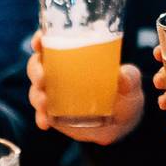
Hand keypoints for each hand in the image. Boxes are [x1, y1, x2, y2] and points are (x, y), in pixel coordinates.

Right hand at [26, 32, 142, 144]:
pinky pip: (42, 114)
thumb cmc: (125, 96)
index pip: (51, 42)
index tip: (38, 41)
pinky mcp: (54, 115)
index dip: (40, 39)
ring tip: (44, 103)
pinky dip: (40, 117)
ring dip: (36, 95)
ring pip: (36, 89)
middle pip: (37, 65)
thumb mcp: (131, 85)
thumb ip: (130, 78)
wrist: (122, 125)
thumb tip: (123, 74)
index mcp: (74, 57)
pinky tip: (44, 123)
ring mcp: (55, 94)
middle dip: (35, 70)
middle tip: (43, 78)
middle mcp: (59, 73)